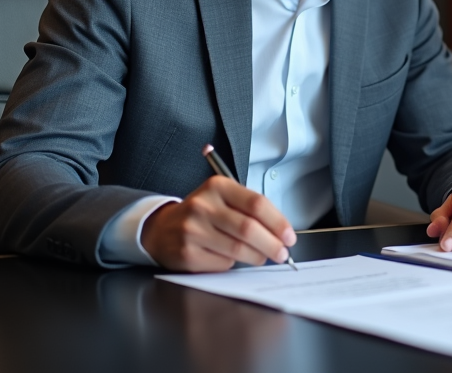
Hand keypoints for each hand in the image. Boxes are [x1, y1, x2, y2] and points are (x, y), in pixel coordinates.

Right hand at [141, 176, 295, 271]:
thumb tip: (281, 232)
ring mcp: (193, 230)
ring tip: (262, 257)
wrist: (162, 229)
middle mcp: (203, 206)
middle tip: (282, 253)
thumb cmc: (202, 214)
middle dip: (271, 244)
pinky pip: (222, 263)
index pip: (256, 203)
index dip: (277, 222)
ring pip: (237, 249)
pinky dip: (233, 264)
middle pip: (248, 228)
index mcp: (217, 186)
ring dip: (257, 256)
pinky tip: (233, 259)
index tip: (289, 236)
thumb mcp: (223, 198)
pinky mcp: (187, 253)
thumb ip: (249, 209)